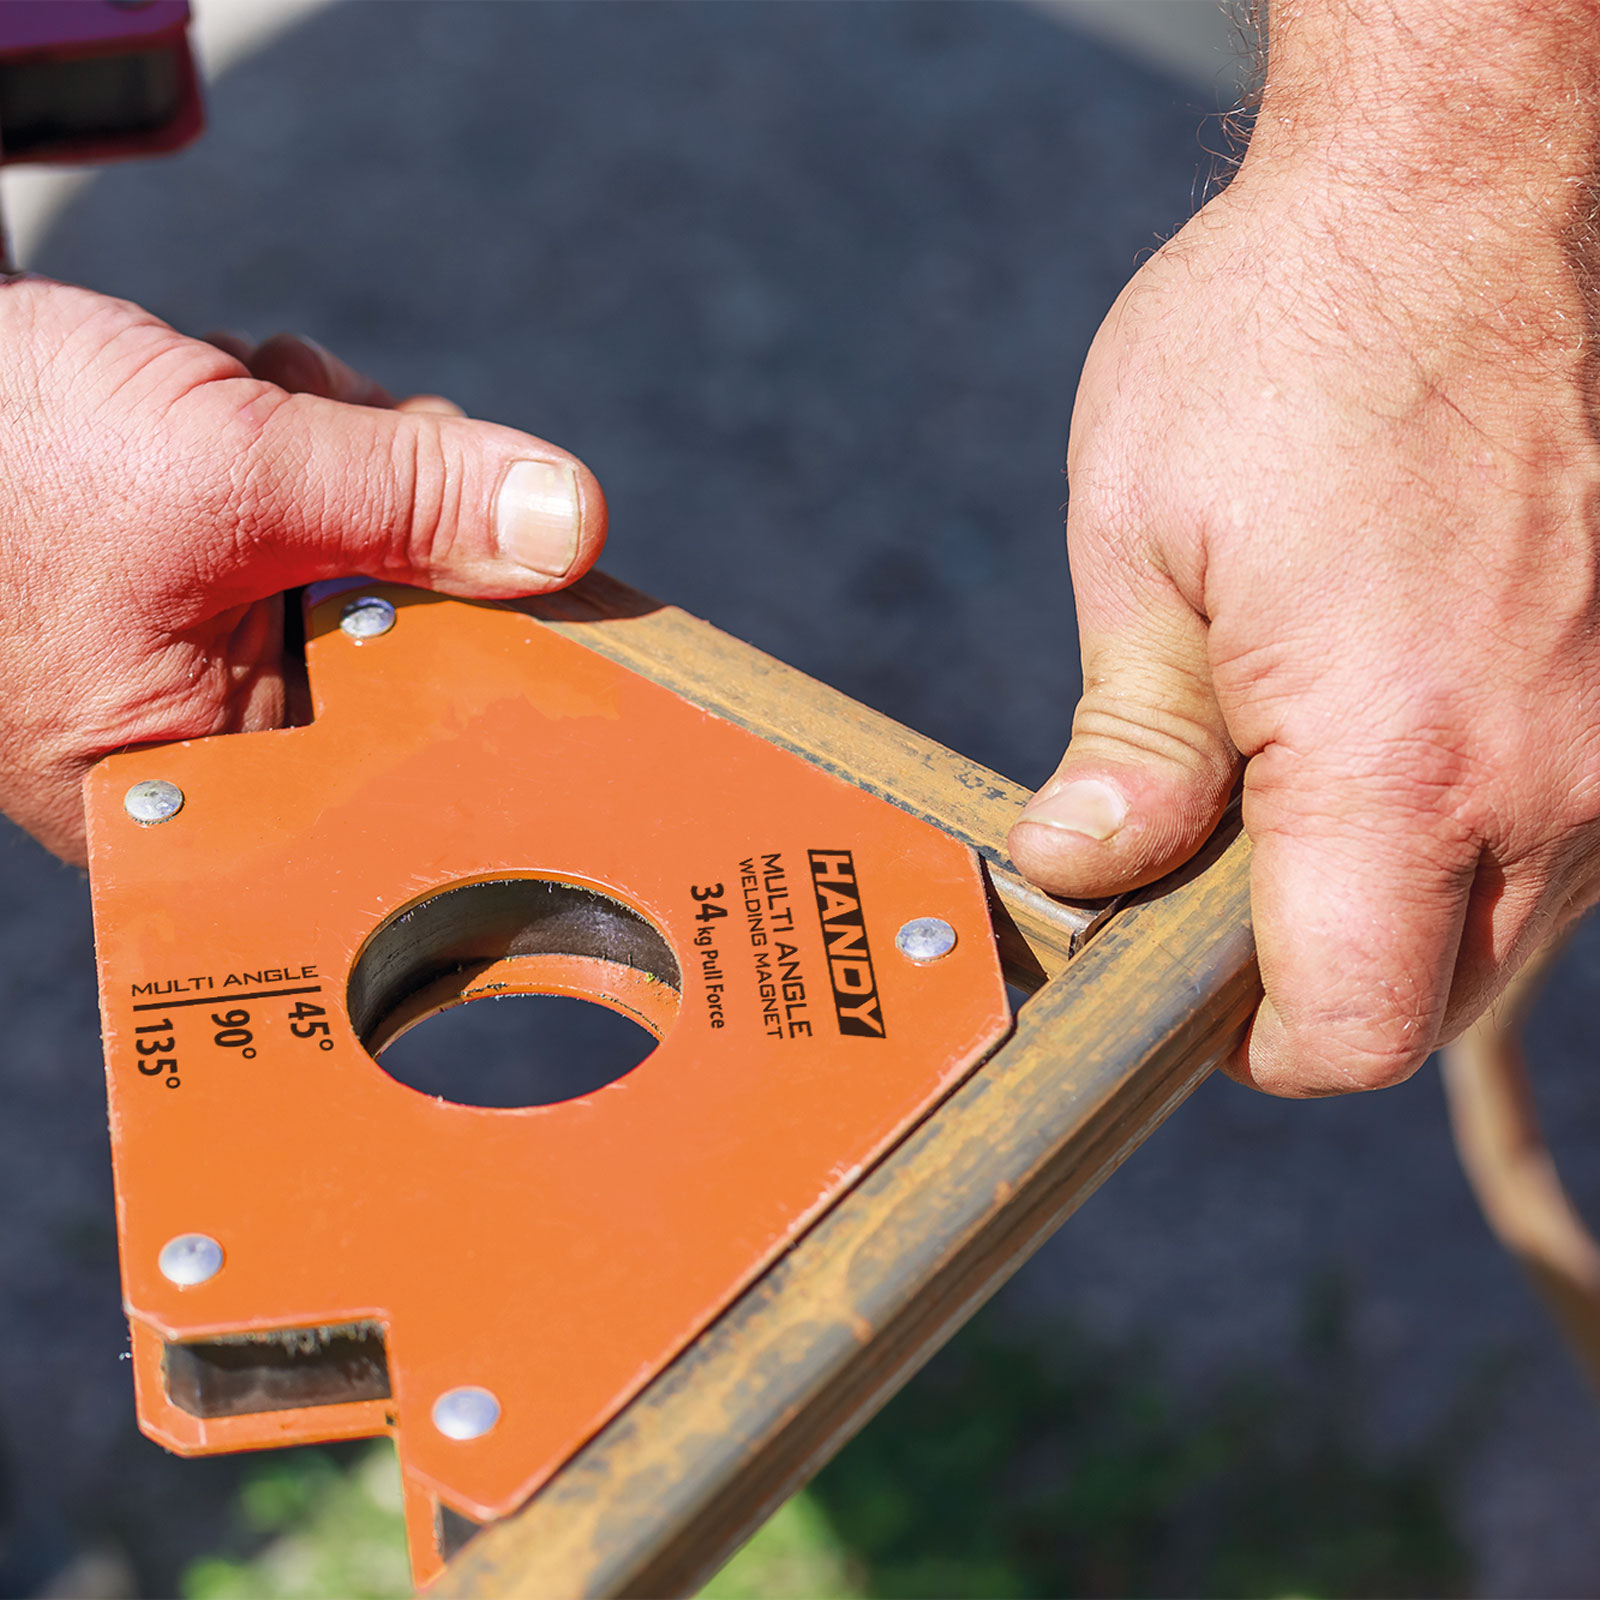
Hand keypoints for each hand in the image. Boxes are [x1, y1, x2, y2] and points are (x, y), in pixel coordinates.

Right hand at [0, 278, 605, 861]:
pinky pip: (301, 499)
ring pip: (359, 541)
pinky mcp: (189, 563)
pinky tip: (218, 383)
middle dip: (387, 494)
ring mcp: (197, 638)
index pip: (418, 724)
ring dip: (329, 438)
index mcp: (214, 768)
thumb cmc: (3, 460)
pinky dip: (283, 424)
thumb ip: (410, 498)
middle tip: (326, 421)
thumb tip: (573, 524)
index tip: (518, 544)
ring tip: (230, 388)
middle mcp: (209, 726)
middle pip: (403, 619)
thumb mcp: (231, 469)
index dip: (482, 620)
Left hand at [1008, 4, 1599, 1094]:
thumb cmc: (1285, 343)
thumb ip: (1130, 743)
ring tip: (1300, 790)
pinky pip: (1561, 835)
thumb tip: (1081, 871)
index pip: (1350, 1027)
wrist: (1456, 190)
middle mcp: (1551, 773)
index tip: (1188, 993)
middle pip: (1435, 999)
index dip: (1255, 1045)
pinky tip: (1393, 737)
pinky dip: (1470, 832)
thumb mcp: (1143, 544)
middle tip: (1221, 888)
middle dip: (1320, 982)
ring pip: (1507, 924)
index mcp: (1400, 758)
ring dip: (1396, 905)